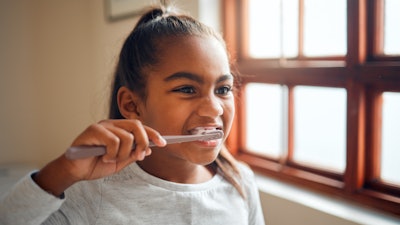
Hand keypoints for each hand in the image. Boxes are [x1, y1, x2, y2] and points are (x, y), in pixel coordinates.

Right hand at [33, 119, 165, 195]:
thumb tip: (148, 149)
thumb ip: (132, 154)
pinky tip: (103, 157)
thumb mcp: (119, 162)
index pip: (140, 127)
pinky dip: (112, 153)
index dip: (153, 134)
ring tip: (111, 160)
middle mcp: (112, 124)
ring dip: (123, 154)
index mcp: (119, 129)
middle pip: (137, 125)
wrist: (76, 171)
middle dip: (143, 141)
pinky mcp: (93, 130)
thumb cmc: (95, 164)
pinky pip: (113, 141)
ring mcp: (102, 125)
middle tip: (139, 156)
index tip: (163, 143)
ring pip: (126, 137)